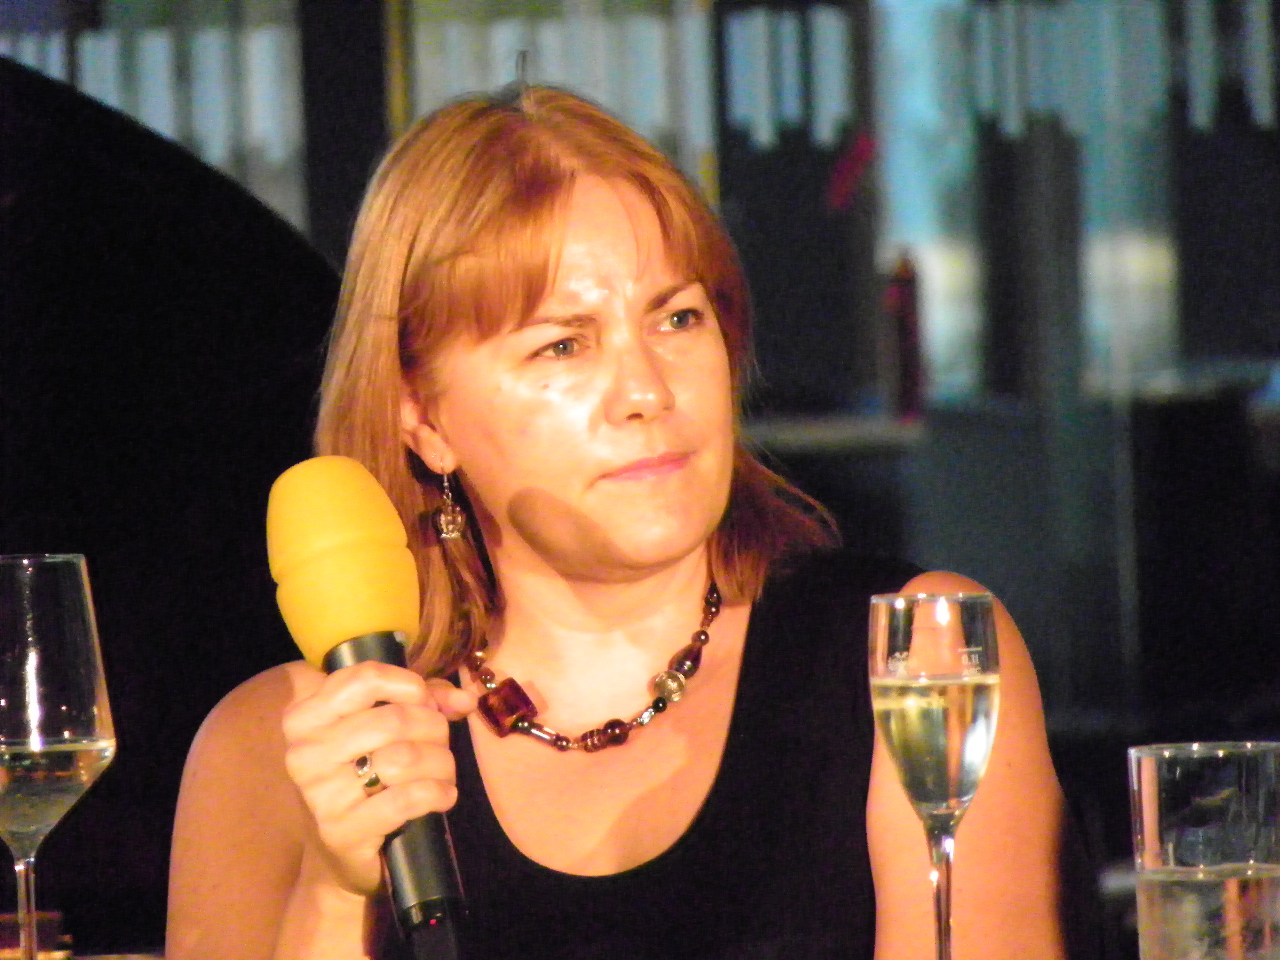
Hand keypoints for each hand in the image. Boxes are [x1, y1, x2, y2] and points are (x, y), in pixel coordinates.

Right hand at [282, 662, 474, 895]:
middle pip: (394, 719)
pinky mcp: (342, 831)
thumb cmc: (364, 778)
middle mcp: (304, 752)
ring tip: (443, 772)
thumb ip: (425, 702)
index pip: (365, 679)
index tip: (425, 702)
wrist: (341, 852)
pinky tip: (444, 796)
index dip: (409, 686)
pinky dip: (438, 793)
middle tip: (440, 744)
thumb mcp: (384, 729)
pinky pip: (408, 798)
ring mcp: (319, 794)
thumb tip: (465, 699)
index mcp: (306, 718)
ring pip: (405, 757)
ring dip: (441, 763)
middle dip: (434, 729)